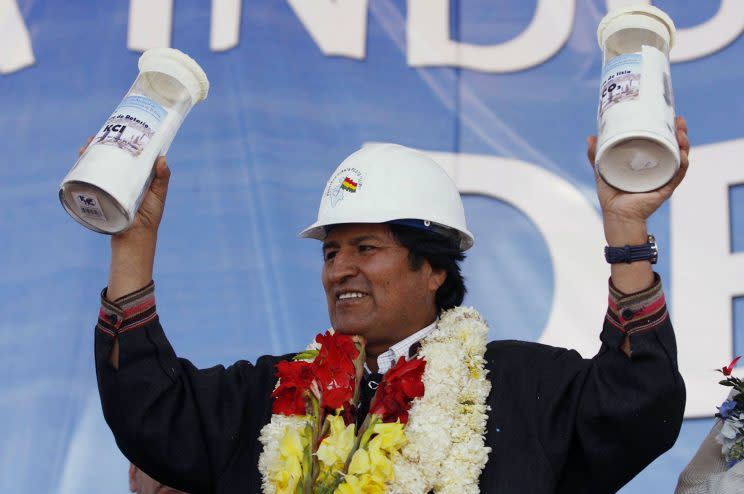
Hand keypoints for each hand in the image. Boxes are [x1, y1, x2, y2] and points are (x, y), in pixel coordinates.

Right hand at [78, 139, 170, 237]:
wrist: (134, 236)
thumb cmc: (150, 216)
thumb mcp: (158, 194)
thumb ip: (162, 178)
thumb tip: (162, 158)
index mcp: (133, 176)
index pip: (126, 155)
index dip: (121, 142)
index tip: (118, 129)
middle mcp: (119, 179)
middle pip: (108, 158)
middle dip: (101, 145)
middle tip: (98, 134)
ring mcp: (108, 186)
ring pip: (97, 166)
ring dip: (90, 154)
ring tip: (88, 145)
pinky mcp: (99, 195)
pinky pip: (88, 180)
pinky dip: (82, 169)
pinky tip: (80, 160)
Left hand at [587, 116, 689, 244]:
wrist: (616, 217)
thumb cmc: (612, 197)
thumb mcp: (604, 171)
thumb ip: (597, 155)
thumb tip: (590, 137)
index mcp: (649, 165)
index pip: (663, 144)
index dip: (669, 130)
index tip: (670, 116)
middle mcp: (660, 171)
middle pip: (676, 149)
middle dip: (681, 133)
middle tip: (679, 120)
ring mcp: (664, 180)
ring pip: (681, 159)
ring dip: (684, 145)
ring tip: (681, 133)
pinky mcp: (665, 190)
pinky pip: (678, 176)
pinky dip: (682, 165)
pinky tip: (682, 155)